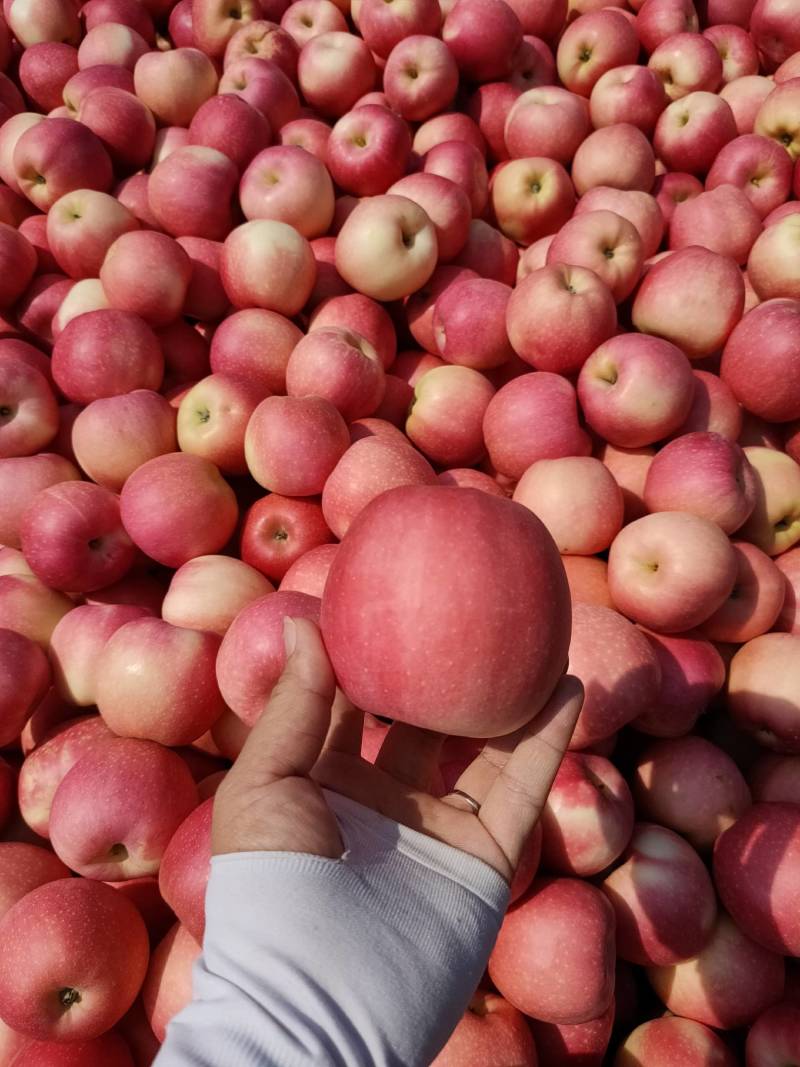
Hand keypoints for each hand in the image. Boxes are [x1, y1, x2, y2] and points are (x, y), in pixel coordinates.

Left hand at [212, 617, 582, 882]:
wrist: (321, 1008)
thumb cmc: (272, 893)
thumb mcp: (265, 788)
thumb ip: (294, 707)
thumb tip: (298, 620)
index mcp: (326, 784)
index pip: (351, 705)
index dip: (367, 652)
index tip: (388, 593)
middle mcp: (386, 803)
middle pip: (426, 720)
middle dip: (445, 669)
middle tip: (469, 607)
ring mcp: (440, 831)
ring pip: (485, 749)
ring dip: (510, 696)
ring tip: (534, 635)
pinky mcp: (487, 860)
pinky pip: (525, 790)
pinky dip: (550, 741)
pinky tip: (568, 687)